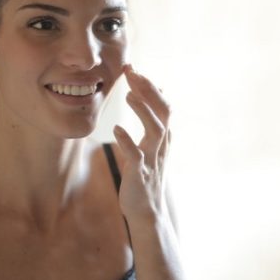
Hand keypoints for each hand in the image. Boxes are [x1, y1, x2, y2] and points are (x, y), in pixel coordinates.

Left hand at [113, 64, 170, 225]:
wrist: (147, 211)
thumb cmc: (145, 175)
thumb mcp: (153, 144)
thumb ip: (154, 119)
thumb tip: (157, 91)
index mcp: (163, 137)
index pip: (163, 104)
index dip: (150, 86)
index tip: (133, 68)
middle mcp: (161, 145)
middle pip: (163, 112)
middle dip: (149, 90)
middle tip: (132, 73)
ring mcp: (152, 159)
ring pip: (155, 131)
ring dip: (144, 111)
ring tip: (129, 95)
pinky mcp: (140, 174)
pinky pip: (136, 156)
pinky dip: (128, 142)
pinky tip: (116, 130)